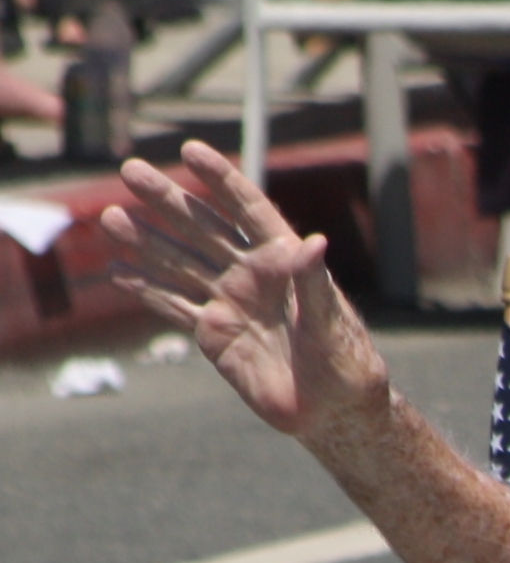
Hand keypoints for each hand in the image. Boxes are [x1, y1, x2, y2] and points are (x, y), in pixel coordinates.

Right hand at [98, 139, 387, 445]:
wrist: (332, 411)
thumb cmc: (345, 364)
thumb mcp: (332, 323)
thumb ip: (316, 284)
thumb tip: (314, 241)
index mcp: (285, 261)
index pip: (248, 210)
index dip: (221, 180)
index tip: (190, 150)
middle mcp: (253, 274)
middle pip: (203, 228)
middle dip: (168, 201)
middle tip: (130, 171)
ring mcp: (230, 301)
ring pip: (180, 263)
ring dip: (146, 241)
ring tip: (110, 217)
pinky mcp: (214, 333)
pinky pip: (174, 306)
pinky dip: (147, 291)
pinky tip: (118, 272)